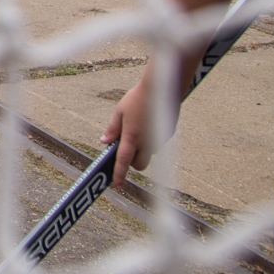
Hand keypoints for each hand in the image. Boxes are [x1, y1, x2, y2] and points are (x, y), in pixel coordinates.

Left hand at [100, 65, 179, 187]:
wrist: (162, 88)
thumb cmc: (138, 98)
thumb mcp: (120, 111)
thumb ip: (112, 129)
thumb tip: (105, 142)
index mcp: (132, 136)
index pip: (123, 161)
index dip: (119, 174)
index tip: (117, 185)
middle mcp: (147, 142)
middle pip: (140, 164)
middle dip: (133, 162)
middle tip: (127, 148)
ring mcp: (159, 140)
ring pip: (150, 154)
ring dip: (143, 150)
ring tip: (139, 129)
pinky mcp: (168, 135)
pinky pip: (158, 144)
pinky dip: (152, 140)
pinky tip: (150, 123)